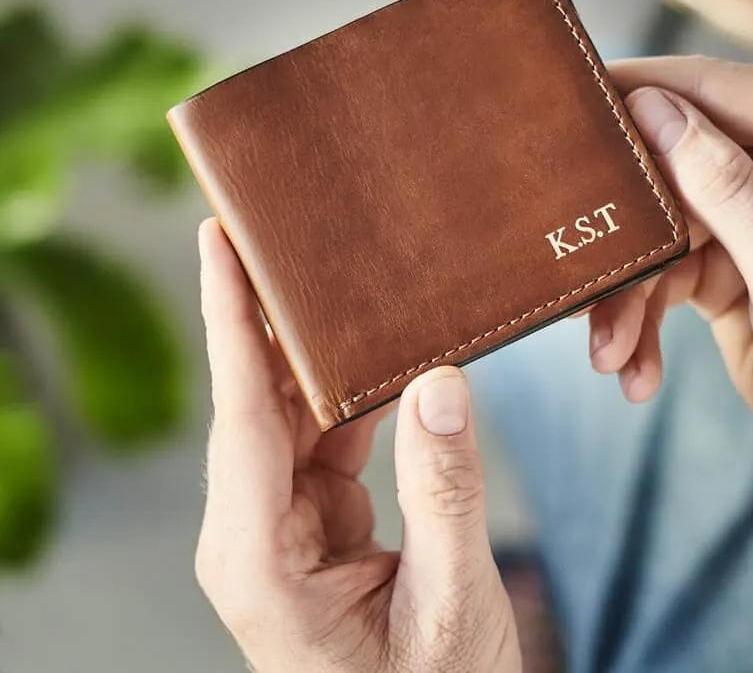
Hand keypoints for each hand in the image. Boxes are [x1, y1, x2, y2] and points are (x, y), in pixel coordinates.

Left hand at [194, 220, 520, 672]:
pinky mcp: (310, 519)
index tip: (218, 242)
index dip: (229, 319)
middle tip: (283, 233)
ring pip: (290, 412)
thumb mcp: (451, 602)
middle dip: (267, 315)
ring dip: (317, 352)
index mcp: (261, 560)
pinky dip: (355, 393)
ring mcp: (280, 523)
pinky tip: (384, 355)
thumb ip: (447, 494)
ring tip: (339, 280)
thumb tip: (442, 380)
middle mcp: (254, 533)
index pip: (241, 414)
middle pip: (256, 400)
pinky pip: (324, 435)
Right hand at [587, 57, 752, 522]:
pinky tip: (635, 368)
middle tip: (573, 253)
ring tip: (608, 351)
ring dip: (628, 294)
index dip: (647, 88)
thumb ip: (723, 187)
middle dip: (626, 229)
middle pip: (677, 167)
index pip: (724, 91)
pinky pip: (668, 277)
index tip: (577, 97)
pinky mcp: (735, 271)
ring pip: (662, 232)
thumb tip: (654, 109)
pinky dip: (643, 321)